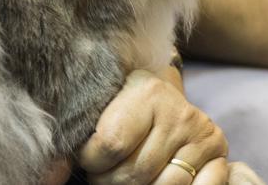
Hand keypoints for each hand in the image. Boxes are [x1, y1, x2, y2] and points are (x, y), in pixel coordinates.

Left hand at [40, 67, 232, 184]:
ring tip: (129, 179)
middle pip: (135, 173)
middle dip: (111, 183)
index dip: (91, 163)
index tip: (90, 158)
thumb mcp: (98, 111)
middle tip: (106, 175)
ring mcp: (203, 133)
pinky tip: (161, 181)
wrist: (159, 97)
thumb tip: (48, 176)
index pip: (109, 146)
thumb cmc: (121, 110)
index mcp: (146, 92)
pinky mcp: (219, 151)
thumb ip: (74, 138)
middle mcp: (180, 111)